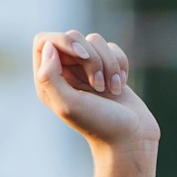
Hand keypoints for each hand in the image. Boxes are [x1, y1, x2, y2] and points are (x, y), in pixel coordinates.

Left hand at [33, 30, 160, 157]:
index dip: (63, 41)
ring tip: (111, 90)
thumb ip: (50, 76)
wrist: (131, 139)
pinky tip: (120, 87)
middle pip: (73, 37)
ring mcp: (88, 69)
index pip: (45, 41)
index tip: (82, 56)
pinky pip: (113, 49)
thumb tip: (49, 46)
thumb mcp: (68, 104)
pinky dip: (121, 65)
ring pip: (96, 41)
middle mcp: (66, 72)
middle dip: (92, 57)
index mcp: (49, 80)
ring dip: (109, 64)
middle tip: (98, 85)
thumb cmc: (99, 125)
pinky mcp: (109, 69)